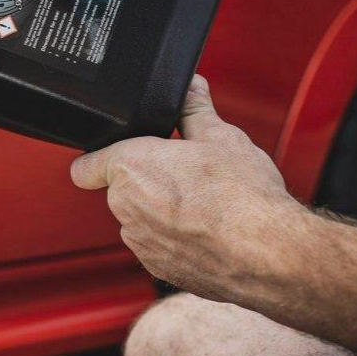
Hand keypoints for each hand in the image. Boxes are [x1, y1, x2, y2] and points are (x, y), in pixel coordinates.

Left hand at [70, 76, 300, 300]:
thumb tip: (190, 87)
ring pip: (140, 219)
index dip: (100, 161)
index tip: (116, 159)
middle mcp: (125, 207)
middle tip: (186, 175)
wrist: (270, 254)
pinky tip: (208, 231)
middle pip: (121, 190)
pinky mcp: (158, 268)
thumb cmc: (244, 197)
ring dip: (161, 212)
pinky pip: (157, 246)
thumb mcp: (221, 137)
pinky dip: (175, 239)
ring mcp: (140, 241)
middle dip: (148, 181)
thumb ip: (195, 108)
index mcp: (131, 167)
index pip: (85, 167)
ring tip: (204, 204)